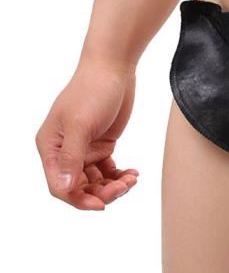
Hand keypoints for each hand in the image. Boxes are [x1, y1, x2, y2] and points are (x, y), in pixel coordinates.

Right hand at [35, 58, 139, 209]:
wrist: (113, 69)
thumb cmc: (92, 91)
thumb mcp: (81, 125)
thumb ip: (73, 157)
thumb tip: (65, 187)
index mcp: (51, 147)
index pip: (59, 186)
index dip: (79, 199)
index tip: (102, 204)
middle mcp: (65, 151)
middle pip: (80, 187)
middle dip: (103, 192)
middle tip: (125, 186)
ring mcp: (84, 149)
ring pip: (96, 181)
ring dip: (114, 185)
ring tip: (132, 178)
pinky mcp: (102, 145)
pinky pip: (108, 171)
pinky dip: (120, 176)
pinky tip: (133, 173)